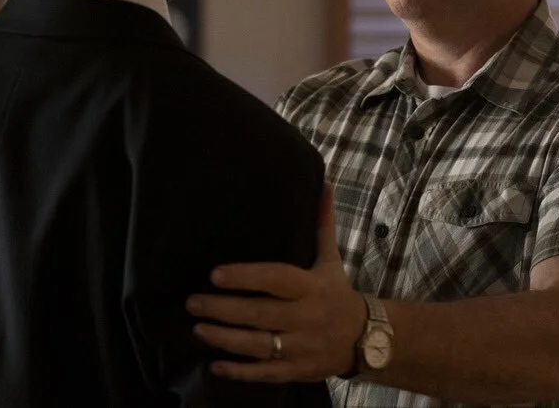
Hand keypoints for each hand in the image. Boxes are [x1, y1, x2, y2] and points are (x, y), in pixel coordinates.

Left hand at [185, 184, 365, 381]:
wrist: (366, 337)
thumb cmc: (338, 293)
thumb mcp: (331, 260)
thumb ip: (322, 225)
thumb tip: (323, 185)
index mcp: (312, 287)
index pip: (276, 280)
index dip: (246, 277)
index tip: (215, 274)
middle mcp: (306, 317)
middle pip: (259, 313)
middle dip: (223, 309)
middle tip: (191, 302)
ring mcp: (301, 346)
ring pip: (258, 344)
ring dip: (225, 338)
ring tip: (197, 329)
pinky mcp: (297, 370)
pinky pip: (265, 373)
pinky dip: (240, 372)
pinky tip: (215, 366)